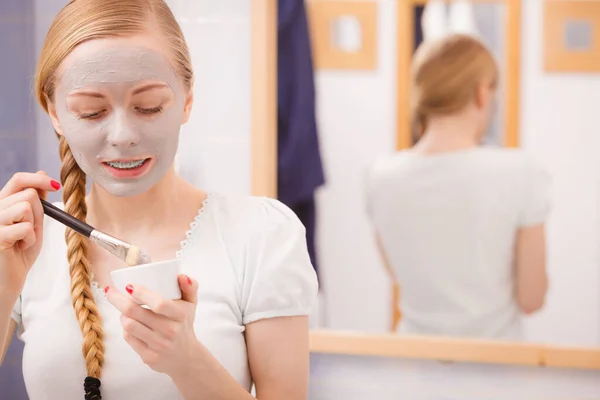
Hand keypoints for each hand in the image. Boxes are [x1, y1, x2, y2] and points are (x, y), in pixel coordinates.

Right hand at [0, 172, 59, 294]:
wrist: (8, 279)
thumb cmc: (19, 253)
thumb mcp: (33, 223)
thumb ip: (37, 202)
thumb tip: (43, 174)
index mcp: (2, 203)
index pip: (18, 179)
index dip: (38, 179)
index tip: (55, 185)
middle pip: (28, 194)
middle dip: (38, 213)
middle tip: (29, 232)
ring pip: (26, 207)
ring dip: (33, 227)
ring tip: (23, 240)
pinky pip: (25, 227)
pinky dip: (29, 239)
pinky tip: (19, 248)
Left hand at [106, 275, 199, 376]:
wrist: (185, 356)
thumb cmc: (184, 324)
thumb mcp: (191, 304)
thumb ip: (190, 287)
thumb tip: (181, 276)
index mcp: (180, 315)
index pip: (159, 304)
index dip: (142, 293)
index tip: (129, 285)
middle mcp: (170, 331)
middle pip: (136, 313)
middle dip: (118, 299)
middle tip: (110, 291)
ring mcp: (159, 345)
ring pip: (129, 325)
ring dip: (122, 315)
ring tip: (123, 309)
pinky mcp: (149, 357)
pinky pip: (129, 338)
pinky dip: (125, 328)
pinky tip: (129, 323)